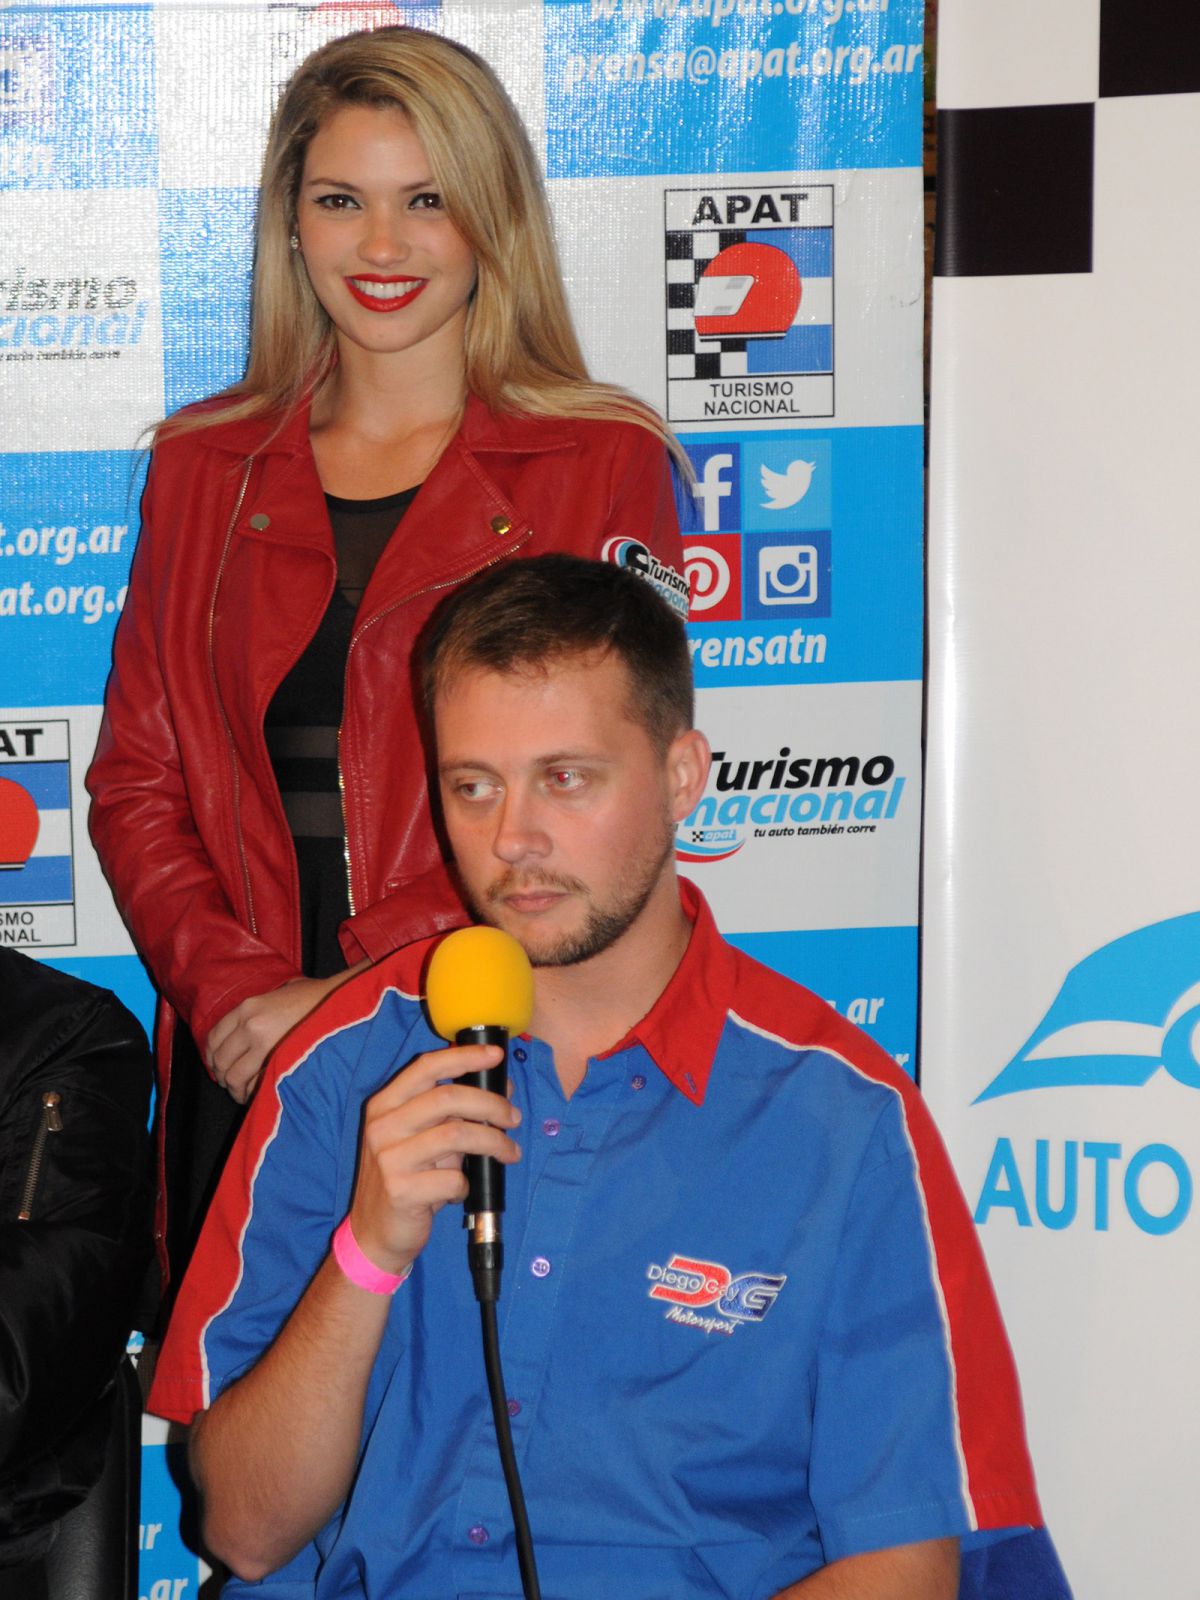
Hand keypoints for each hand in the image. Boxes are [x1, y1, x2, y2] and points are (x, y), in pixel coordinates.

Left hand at [206, 967, 365, 1102]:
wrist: (343, 1001)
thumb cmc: (317, 997)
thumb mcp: (281, 993)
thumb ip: (260, 1010)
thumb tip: (247, 1031)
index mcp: (247, 1007)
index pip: (213, 1037)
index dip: (212, 1056)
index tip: (218, 1065)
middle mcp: (249, 1024)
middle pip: (220, 1059)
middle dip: (223, 1076)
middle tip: (232, 1083)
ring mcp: (263, 1042)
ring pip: (233, 1075)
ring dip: (235, 1088)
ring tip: (243, 1093)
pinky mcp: (278, 1059)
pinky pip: (253, 1083)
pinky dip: (251, 1093)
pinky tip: (256, 1094)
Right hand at [347, 1044, 520, 1277]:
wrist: (373, 1232)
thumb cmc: (405, 1178)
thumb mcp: (417, 1138)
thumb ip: (449, 1113)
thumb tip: (500, 1088)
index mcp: (384, 1105)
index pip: (426, 1067)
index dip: (464, 1057)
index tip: (496, 1056)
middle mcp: (382, 1127)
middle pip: (448, 1098)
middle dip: (491, 1103)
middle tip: (513, 1117)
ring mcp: (388, 1159)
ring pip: (457, 1135)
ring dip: (493, 1142)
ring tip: (508, 1152)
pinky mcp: (400, 1191)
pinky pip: (453, 1179)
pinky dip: (467, 1184)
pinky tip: (461, 1190)